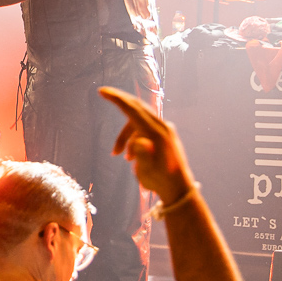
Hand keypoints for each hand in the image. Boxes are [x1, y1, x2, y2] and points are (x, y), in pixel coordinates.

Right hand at [100, 86, 196, 204]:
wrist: (179, 189)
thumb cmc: (161, 181)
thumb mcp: (148, 172)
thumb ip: (143, 155)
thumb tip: (139, 141)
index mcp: (157, 134)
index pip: (133, 110)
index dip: (117, 99)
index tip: (102, 91)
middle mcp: (163, 127)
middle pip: (137, 107)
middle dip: (119, 102)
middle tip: (103, 93)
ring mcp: (165, 130)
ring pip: (138, 121)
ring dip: (125, 135)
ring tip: (118, 155)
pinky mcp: (165, 135)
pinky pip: (144, 128)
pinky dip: (133, 137)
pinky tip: (130, 156)